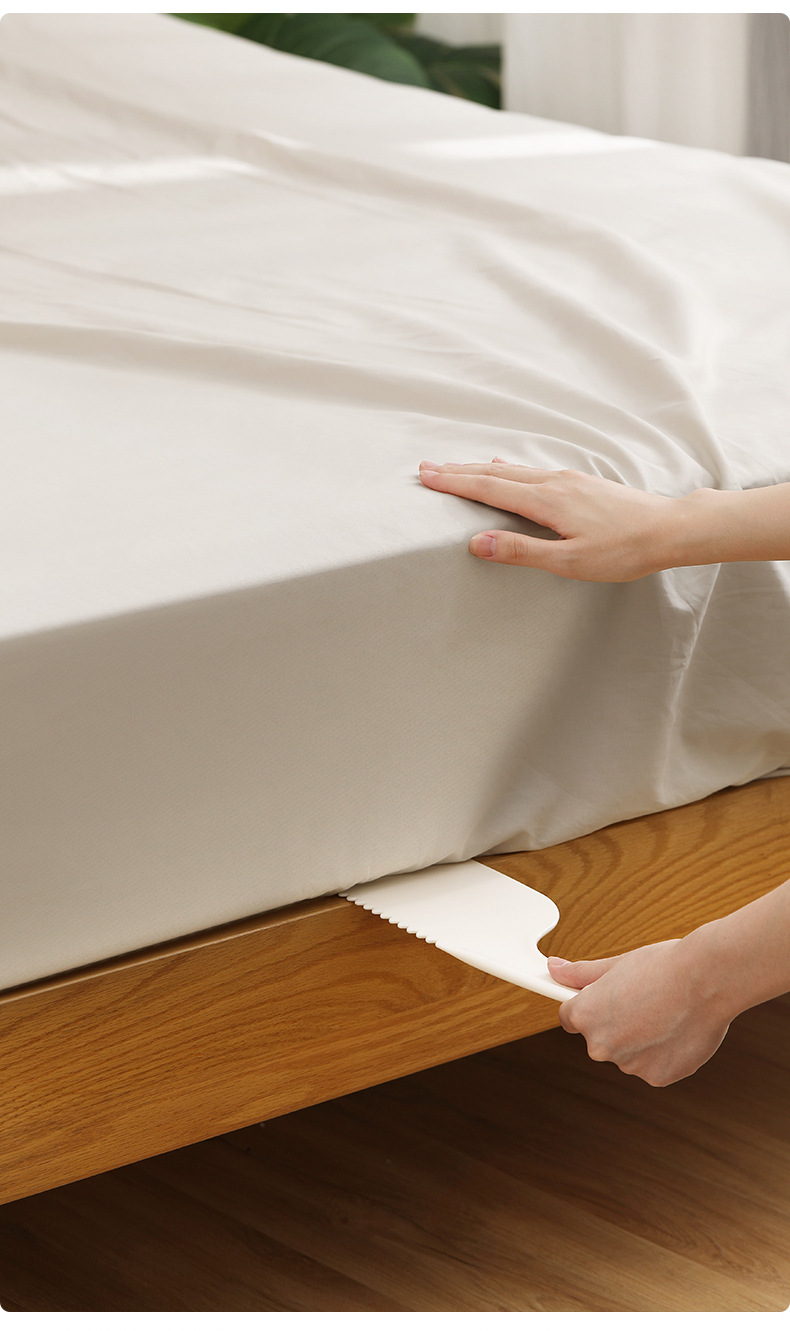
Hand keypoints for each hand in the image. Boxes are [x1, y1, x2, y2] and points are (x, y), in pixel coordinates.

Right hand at [418, 458, 686, 581]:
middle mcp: (553, 482)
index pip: (489, 489)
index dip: (455, 483)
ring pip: (513, 470)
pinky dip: (508, 469)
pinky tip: (506, 466)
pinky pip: (531, 470)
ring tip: (456, 467)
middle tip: (427, 467)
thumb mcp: (569, 561)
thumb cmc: (622, 551)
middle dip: (459, 471)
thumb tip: (477, 542)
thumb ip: (521, 551)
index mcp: (546, 501)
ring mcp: (568, 479)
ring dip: (480, 469)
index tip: (426, 476)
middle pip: (495, 474)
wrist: (668, 529)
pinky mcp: (580, 483)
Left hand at [546, 940, 730, 1085]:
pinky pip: (653, 1065)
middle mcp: (601, 1046)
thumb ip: (581, 974)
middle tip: (644, 1000)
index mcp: (586, 1016)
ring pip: (629, 1053)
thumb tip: (554, 969)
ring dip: (642, 1039)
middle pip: (600, 1038)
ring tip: (666, 1012)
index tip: (605, 1001)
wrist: (708, 981)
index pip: (570, 1018)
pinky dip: (664, 1053)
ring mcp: (629, 1065)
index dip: (589, 1007)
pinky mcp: (657, 1078)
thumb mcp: (617, 964)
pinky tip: (678, 1030)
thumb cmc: (664, 967)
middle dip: (616, 1024)